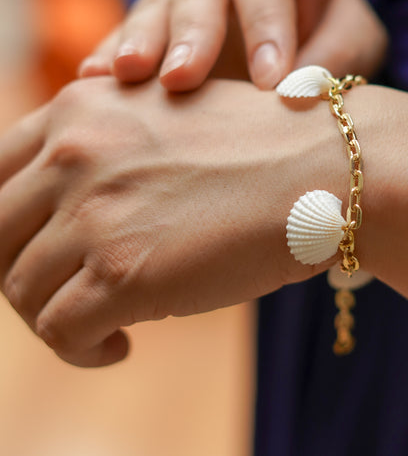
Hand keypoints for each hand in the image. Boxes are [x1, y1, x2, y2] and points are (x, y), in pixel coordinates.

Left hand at [0, 77, 337, 367]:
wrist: (326, 168)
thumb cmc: (262, 144)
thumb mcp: (168, 116)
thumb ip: (108, 144)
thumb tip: (69, 202)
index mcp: (81, 106)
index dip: (8, 222)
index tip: (35, 249)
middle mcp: (74, 151)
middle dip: (21, 271)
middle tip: (62, 293)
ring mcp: (94, 211)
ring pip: (21, 288)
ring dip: (53, 316)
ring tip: (103, 322)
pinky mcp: (123, 272)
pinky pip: (59, 332)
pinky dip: (81, 350)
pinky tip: (121, 345)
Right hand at [78, 0, 387, 89]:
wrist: (296, 15)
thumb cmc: (328, 25)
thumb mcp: (353, 36)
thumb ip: (334, 60)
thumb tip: (297, 98)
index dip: (265, 25)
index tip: (269, 82)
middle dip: (190, 32)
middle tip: (181, 79)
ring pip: (155, 5)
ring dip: (139, 41)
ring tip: (125, 76)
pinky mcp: (153, 18)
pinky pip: (126, 31)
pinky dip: (110, 54)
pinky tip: (93, 80)